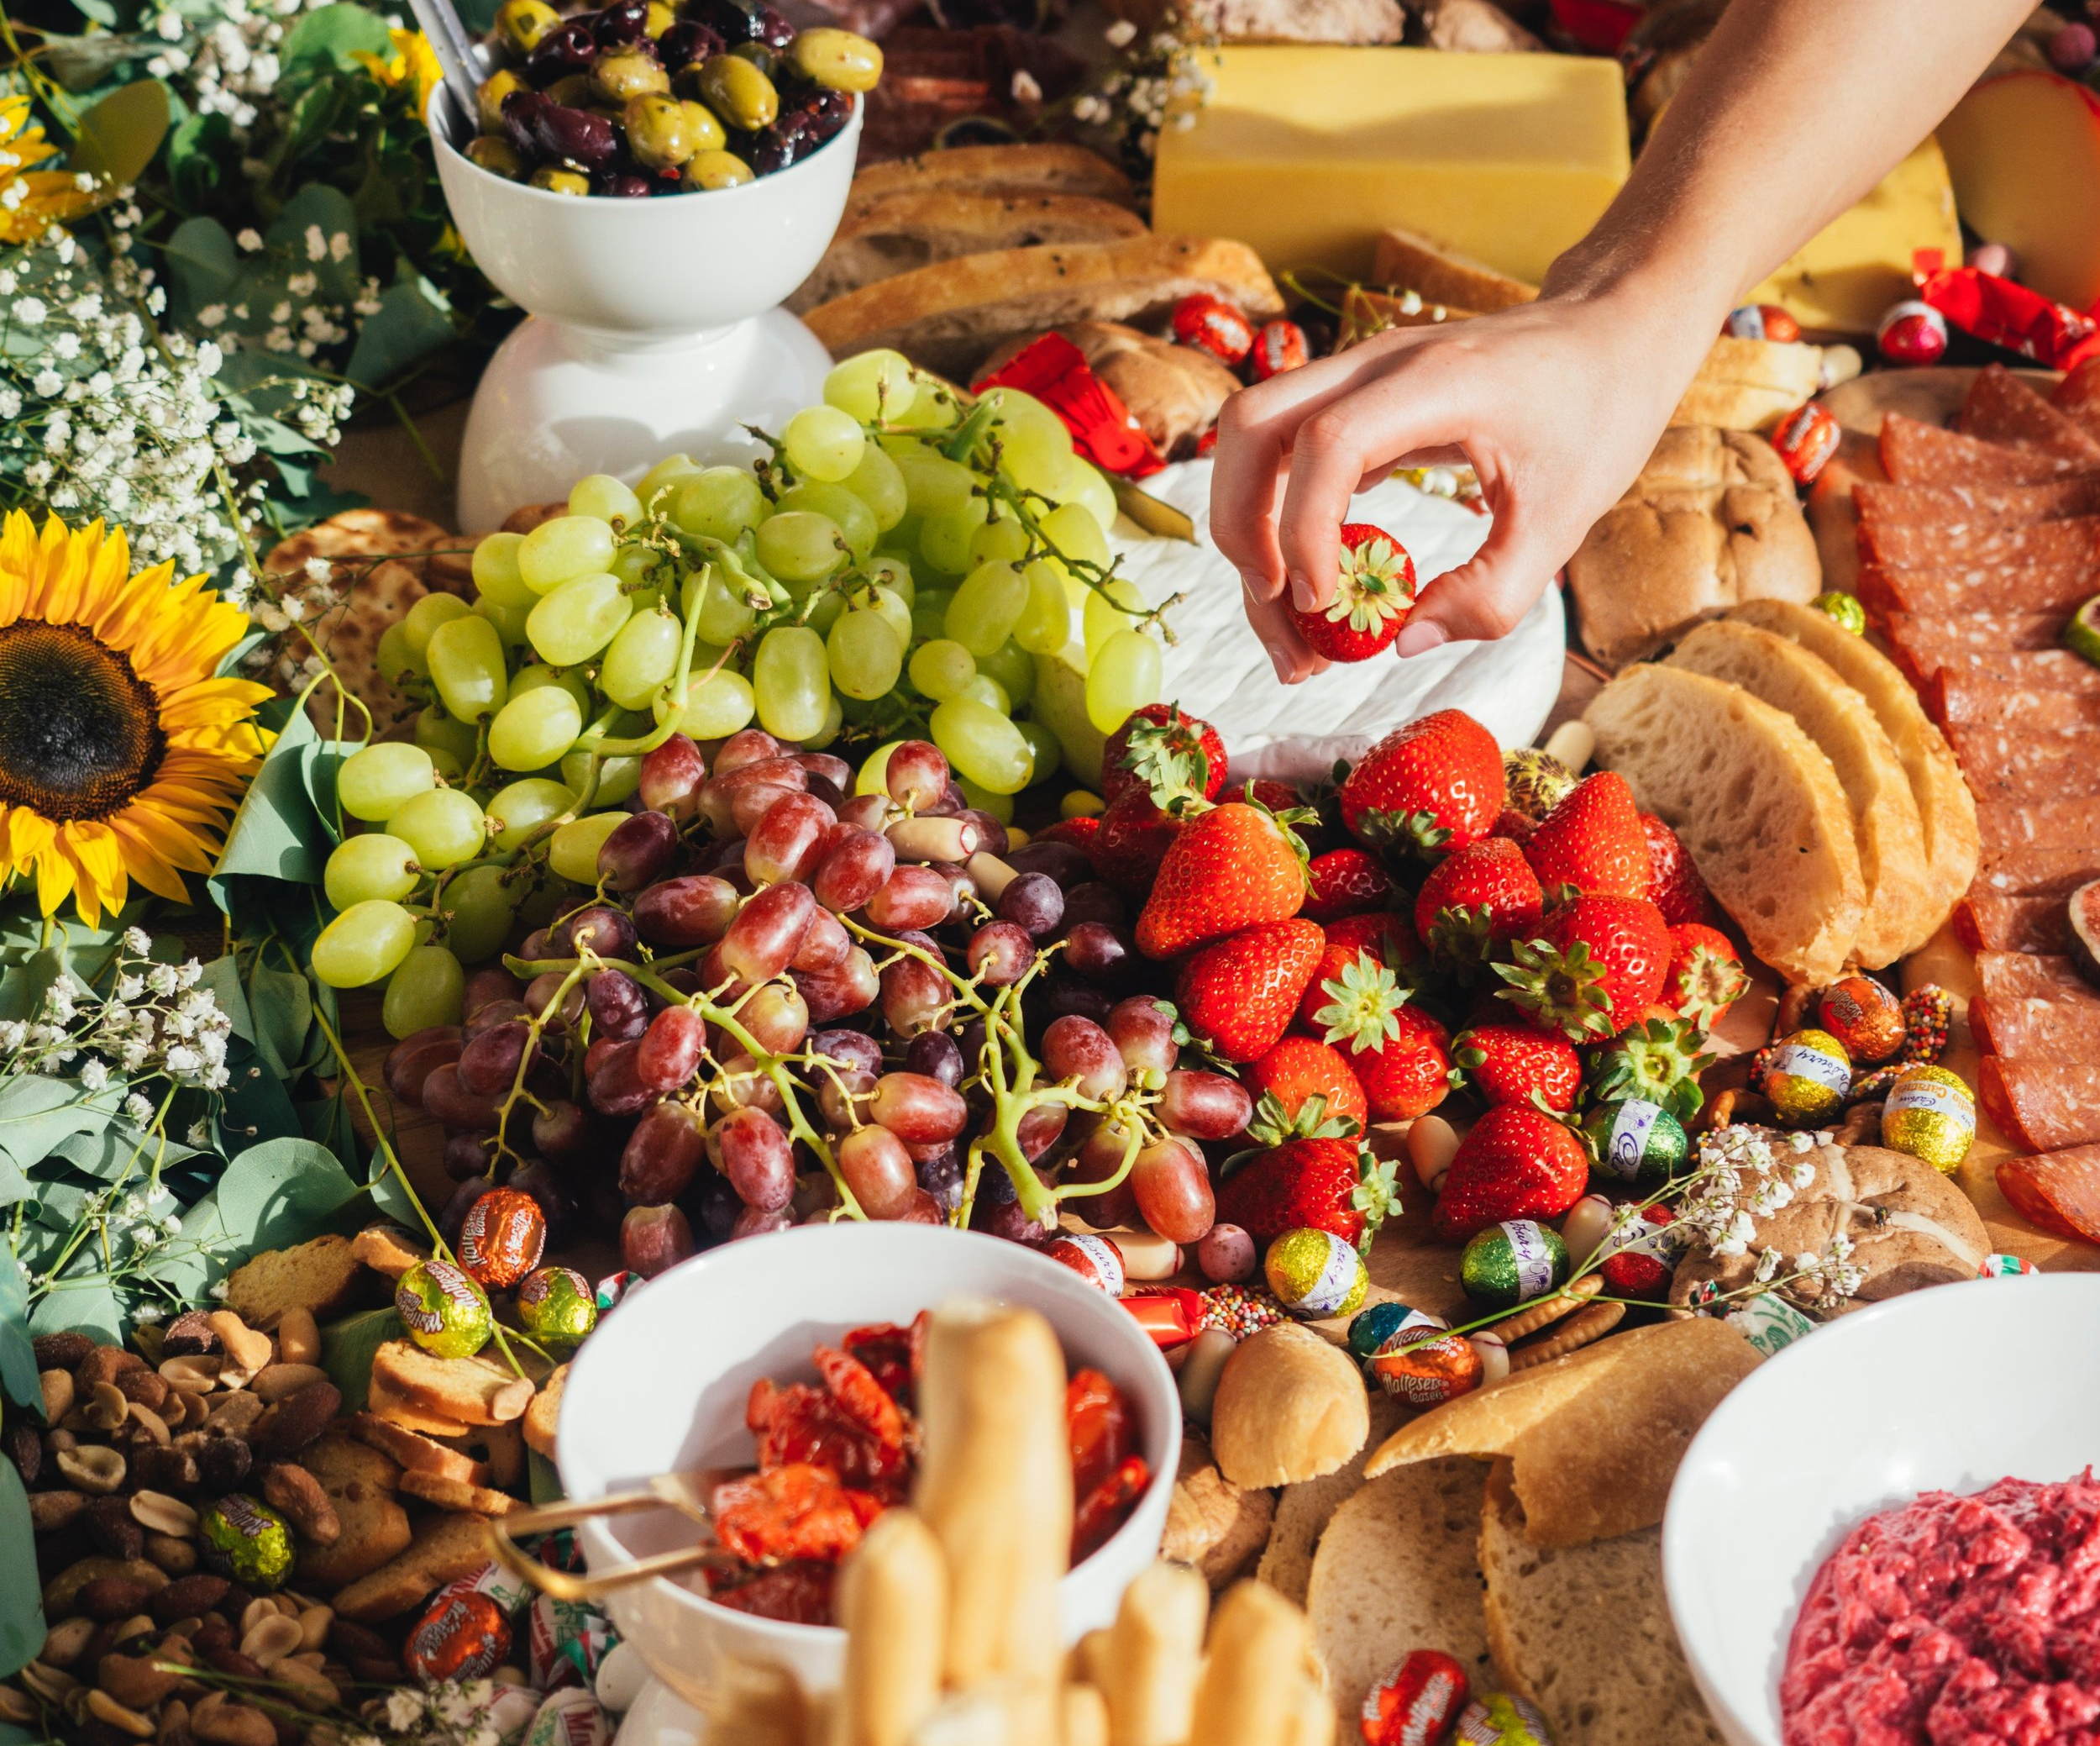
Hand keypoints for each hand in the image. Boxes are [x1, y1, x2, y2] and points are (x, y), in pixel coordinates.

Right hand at [1211, 286, 1708, 682]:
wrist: (1613, 330)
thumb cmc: (1598, 413)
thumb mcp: (1565, 518)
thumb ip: (1492, 593)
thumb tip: (1407, 642)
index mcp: (1433, 382)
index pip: (1327, 445)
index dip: (1304, 531)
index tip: (1324, 605)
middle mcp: (1376, 364)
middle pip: (1250, 426)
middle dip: (1240, 529)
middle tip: (1278, 613)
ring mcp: (1358, 374)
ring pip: (1250, 436)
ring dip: (1244, 527)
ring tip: (1285, 616)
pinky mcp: (1356, 398)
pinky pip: (1283, 451)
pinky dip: (1275, 516)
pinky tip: (1313, 583)